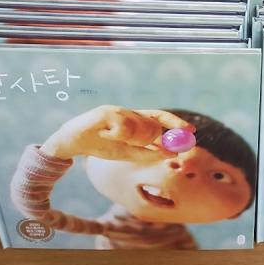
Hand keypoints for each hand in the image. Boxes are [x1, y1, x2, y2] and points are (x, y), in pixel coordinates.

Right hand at [40, 105, 193, 161]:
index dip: (176, 123)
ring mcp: (119, 109)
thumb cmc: (101, 146)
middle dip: (150, 138)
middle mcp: (130, 111)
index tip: (192, 130)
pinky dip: (117, 134)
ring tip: (113, 138)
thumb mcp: (128, 154)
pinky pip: (122, 124)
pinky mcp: (105, 112)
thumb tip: (172, 154)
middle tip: (138, 145)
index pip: (161, 117)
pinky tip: (106, 135)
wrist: (71, 142)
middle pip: (152, 125)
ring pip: (139, 125)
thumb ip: (148, 154)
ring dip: (131, 137)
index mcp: (136, 120)